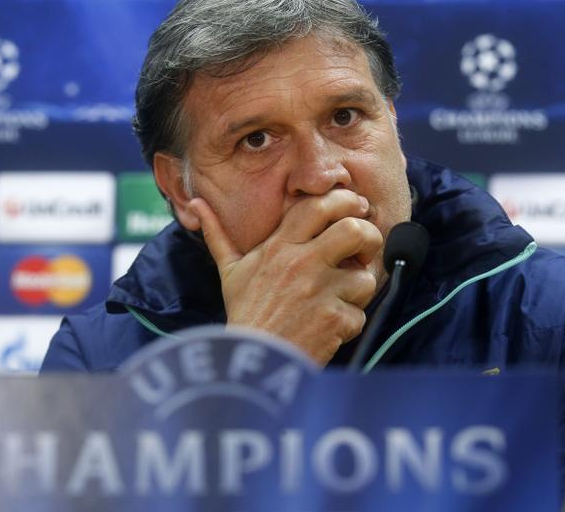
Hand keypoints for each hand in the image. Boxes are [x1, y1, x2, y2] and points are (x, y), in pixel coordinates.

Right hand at [189, 189, 382, 365]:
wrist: (251, 361)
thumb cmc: (244, 313)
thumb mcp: (229, 271)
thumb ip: (217, 234)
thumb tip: (195, 205)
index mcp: (279, 246)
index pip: (320, 206)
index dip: (345, 201)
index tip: (354, 210)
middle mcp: (302, 263)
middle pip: (355, 230)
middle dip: (369, 237)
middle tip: (364, 250)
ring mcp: (319, 292)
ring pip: (365, 277)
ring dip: (359, 290)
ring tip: (340, 298)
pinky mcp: (333, 320)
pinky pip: (360, 314)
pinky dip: (351, 324)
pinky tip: (331, 328)